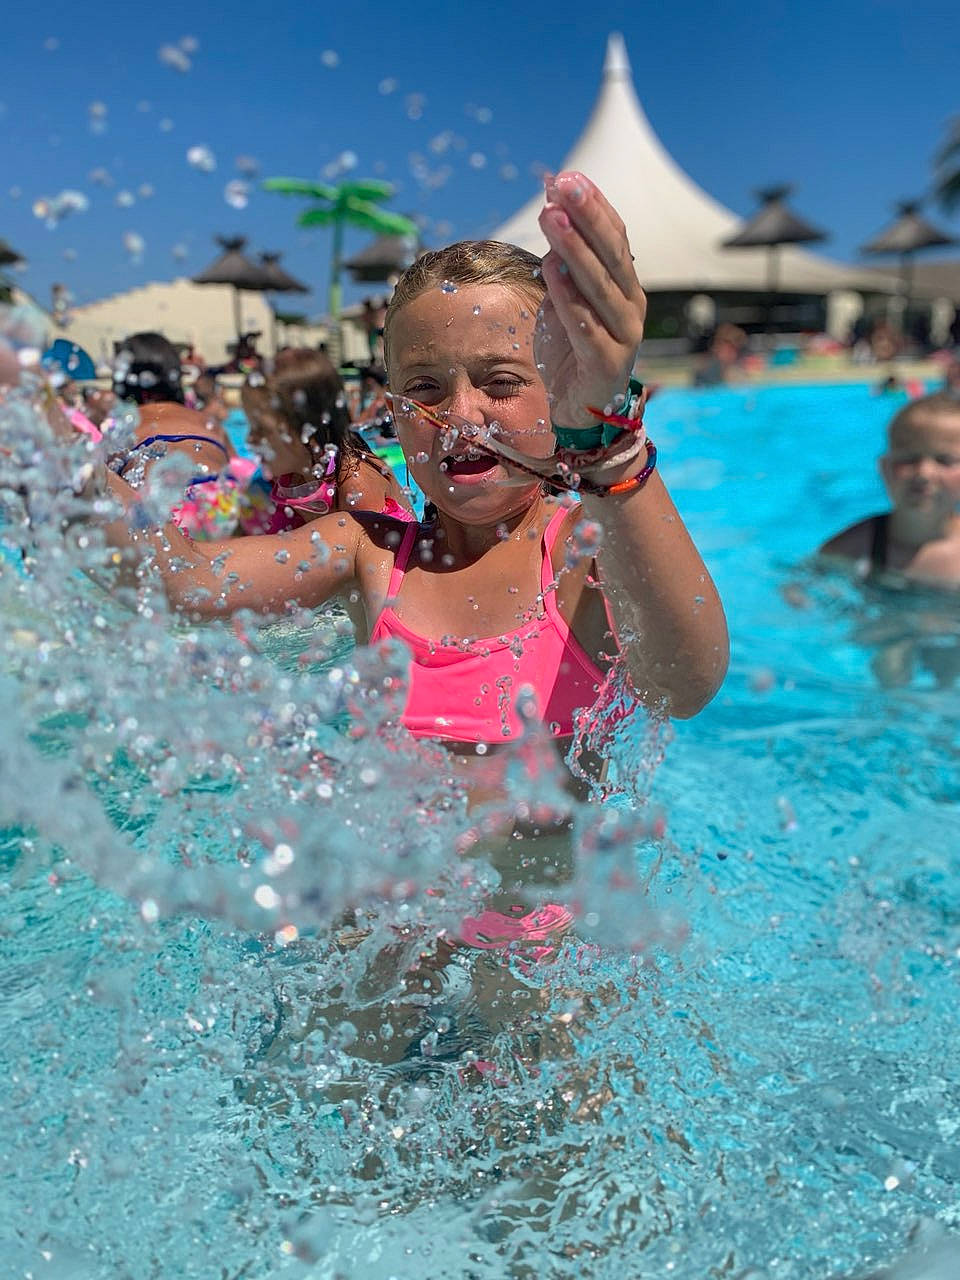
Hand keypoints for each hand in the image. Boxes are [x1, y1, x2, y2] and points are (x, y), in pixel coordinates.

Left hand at [535, 172, 645, 430]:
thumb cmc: (571, 351)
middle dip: (587, 216)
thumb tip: (549, 210)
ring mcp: (623, 335)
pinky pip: (586, 325)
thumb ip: (563, 264)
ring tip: (550, 217)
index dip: (594, 206)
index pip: (615, 237)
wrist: (578, 409)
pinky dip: (569, 296)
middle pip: (611, 254)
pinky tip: (552, 269)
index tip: (568, 176)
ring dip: (574, 248)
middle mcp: (631, 306)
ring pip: (599, 285)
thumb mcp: (567, 299)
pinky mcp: (606, 362)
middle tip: (564, 184)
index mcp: (625, 287)